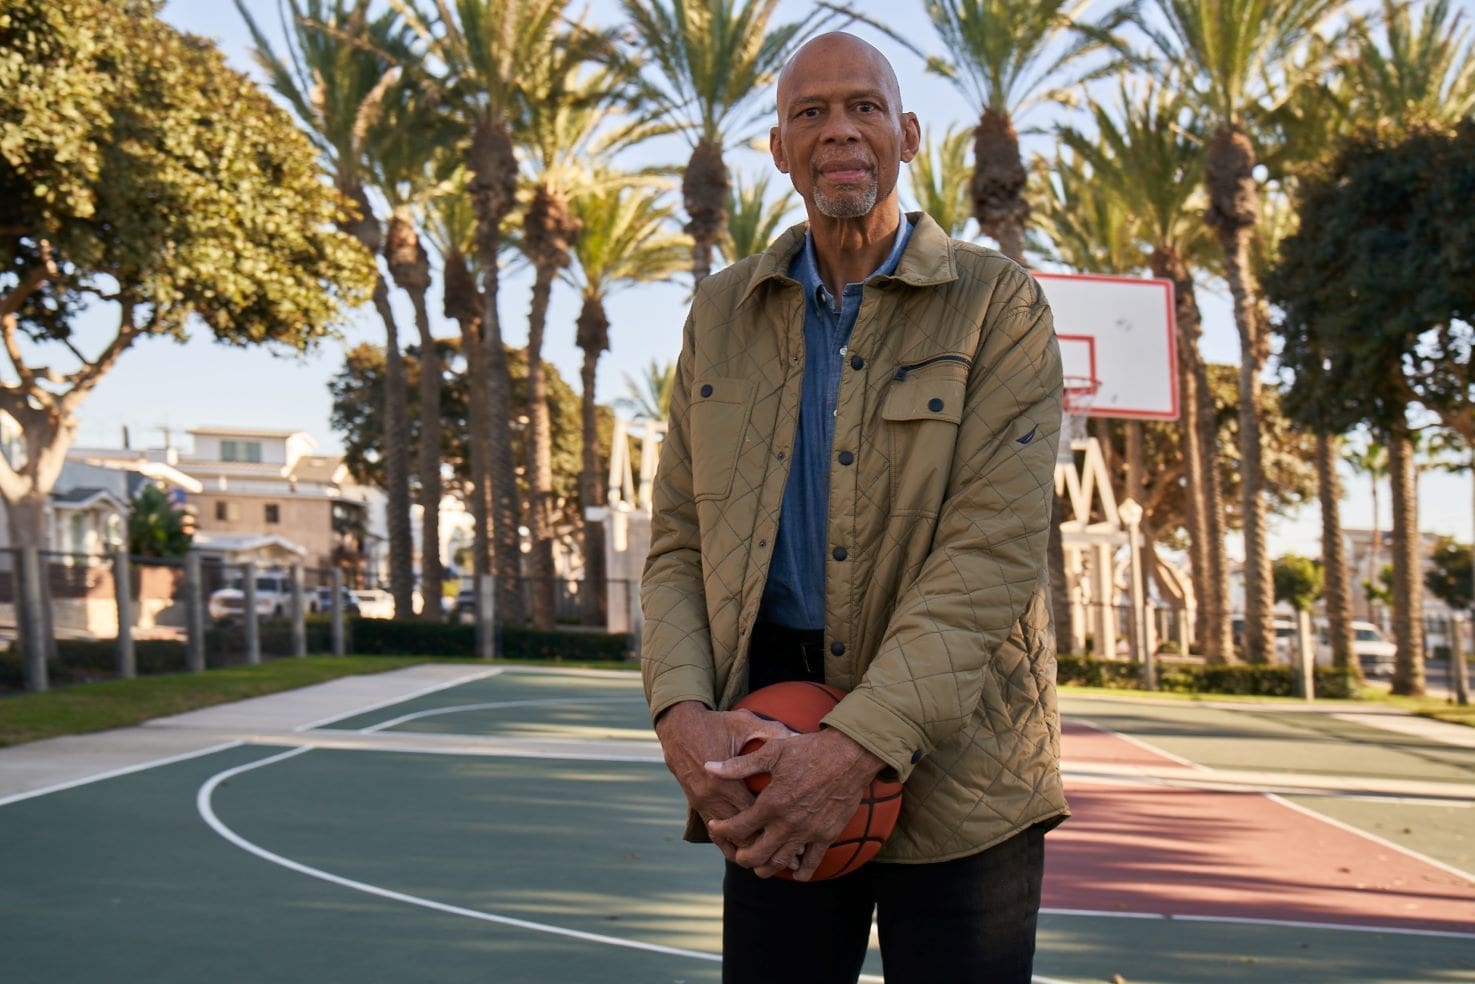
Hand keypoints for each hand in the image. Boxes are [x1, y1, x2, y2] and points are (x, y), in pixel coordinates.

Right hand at [653, 701, 794, 859]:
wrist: (678, 727)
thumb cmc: (715, 724)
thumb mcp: (744, 723)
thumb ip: (771, 732)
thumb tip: (800, 736)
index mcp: (726, 782)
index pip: (753, 814)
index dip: (775, 828)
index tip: (796, 837)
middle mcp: (712, 798)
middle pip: (743, 832)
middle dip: (766, 845)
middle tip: (792, 858)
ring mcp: (703, 804)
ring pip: (728, 838)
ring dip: (749, 850)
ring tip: (772, 861)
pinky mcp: (697, 805)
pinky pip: (713, 834)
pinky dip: (728, 845)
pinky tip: (743, 855)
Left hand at [704, 728, 885, 880]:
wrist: (850, 755)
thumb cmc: (809, 750)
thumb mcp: (772, 752)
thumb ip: (739, 766)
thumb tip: (708, 767)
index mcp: (772, 802)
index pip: (738, 827)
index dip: (722, 830)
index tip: (716, 828)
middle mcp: (788, 822)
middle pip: (757, 854)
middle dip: (742, 858)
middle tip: (737, 854)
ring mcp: (808, 832)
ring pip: (781, 862)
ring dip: (766, 868)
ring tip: (759, 866)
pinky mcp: (827, 835)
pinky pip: (812, 863)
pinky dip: (801, 871)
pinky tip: (794, 872)